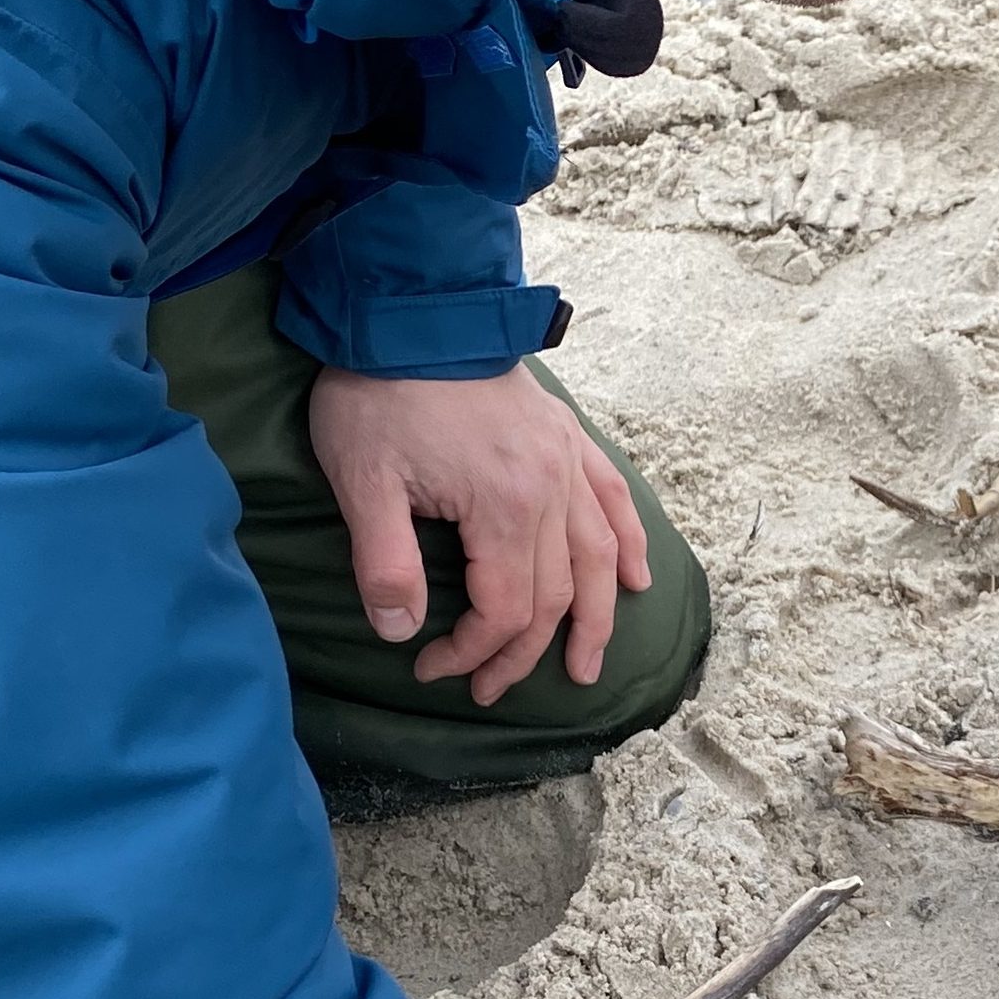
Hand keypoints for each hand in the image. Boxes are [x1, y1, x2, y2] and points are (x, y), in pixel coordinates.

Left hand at [309, 366, 651, 701]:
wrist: (411, 308)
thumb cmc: (379, 394)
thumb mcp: (363, 482)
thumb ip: (385, 565)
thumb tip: (402, 632)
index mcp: (505, 508)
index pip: (504, 609)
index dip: (472, 652)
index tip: (432, 669)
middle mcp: (552, 490)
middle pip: (556, 596)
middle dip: (523, 653)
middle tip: (491, 689)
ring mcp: (565, 461)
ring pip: (599, 557)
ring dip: (597, 618)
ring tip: (587, 666)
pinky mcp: (565, 436)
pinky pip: (612, 497)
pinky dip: (628, 543)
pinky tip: (635, 579)